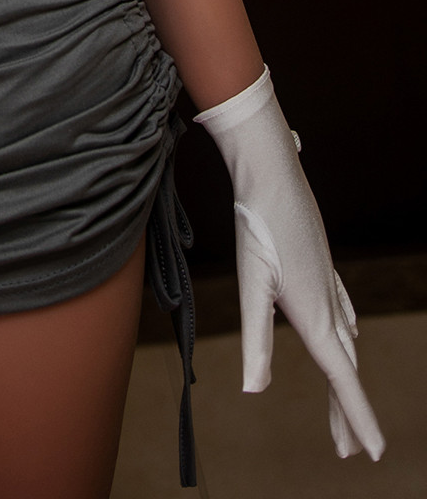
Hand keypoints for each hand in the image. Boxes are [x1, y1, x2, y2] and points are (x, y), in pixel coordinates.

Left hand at [196, 67, 384, 460]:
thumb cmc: (258, 224)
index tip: (372, 454)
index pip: (341, 378)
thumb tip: (252, 389)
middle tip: (354, 451)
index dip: (356, 417)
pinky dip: (347, 336)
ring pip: (346, 339)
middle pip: (344, 367)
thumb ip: (255, 339)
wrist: (270, 169)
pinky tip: (346, 332)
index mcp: (313, 312)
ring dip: (346, 376)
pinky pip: (343, 310)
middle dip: (349, 410)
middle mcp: (327, 300)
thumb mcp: (252, 284)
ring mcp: (327, 280)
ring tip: (344, 405)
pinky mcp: (320, 263)